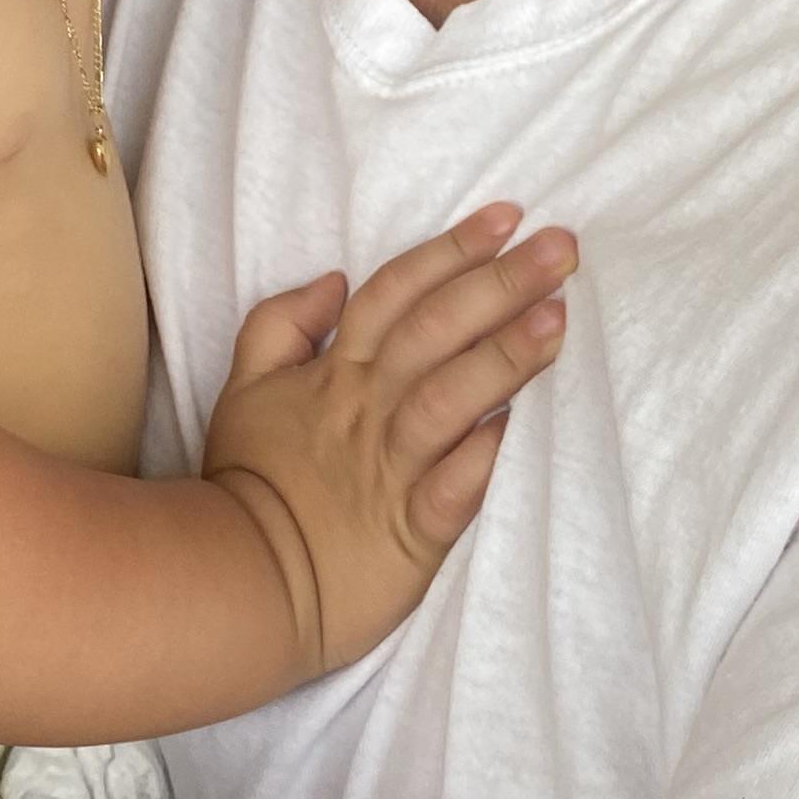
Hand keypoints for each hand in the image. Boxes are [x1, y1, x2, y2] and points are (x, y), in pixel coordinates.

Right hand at [203, 207, 572, 677]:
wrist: (235, 580)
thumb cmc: (250, 481)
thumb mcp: (244, 388)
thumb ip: (280, 325)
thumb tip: (334, 279)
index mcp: (337, 372)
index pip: (397, 293)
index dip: (451, 251)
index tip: (508, 218)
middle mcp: (368, 409)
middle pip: (435, 330)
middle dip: (500, 284)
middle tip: (563, 248)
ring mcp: (390, 469)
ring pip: (448, 399)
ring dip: (503, 357)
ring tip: (558, 319)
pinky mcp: (409, 534)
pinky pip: (448, 493)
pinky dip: (478, 460)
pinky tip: (513, 428)